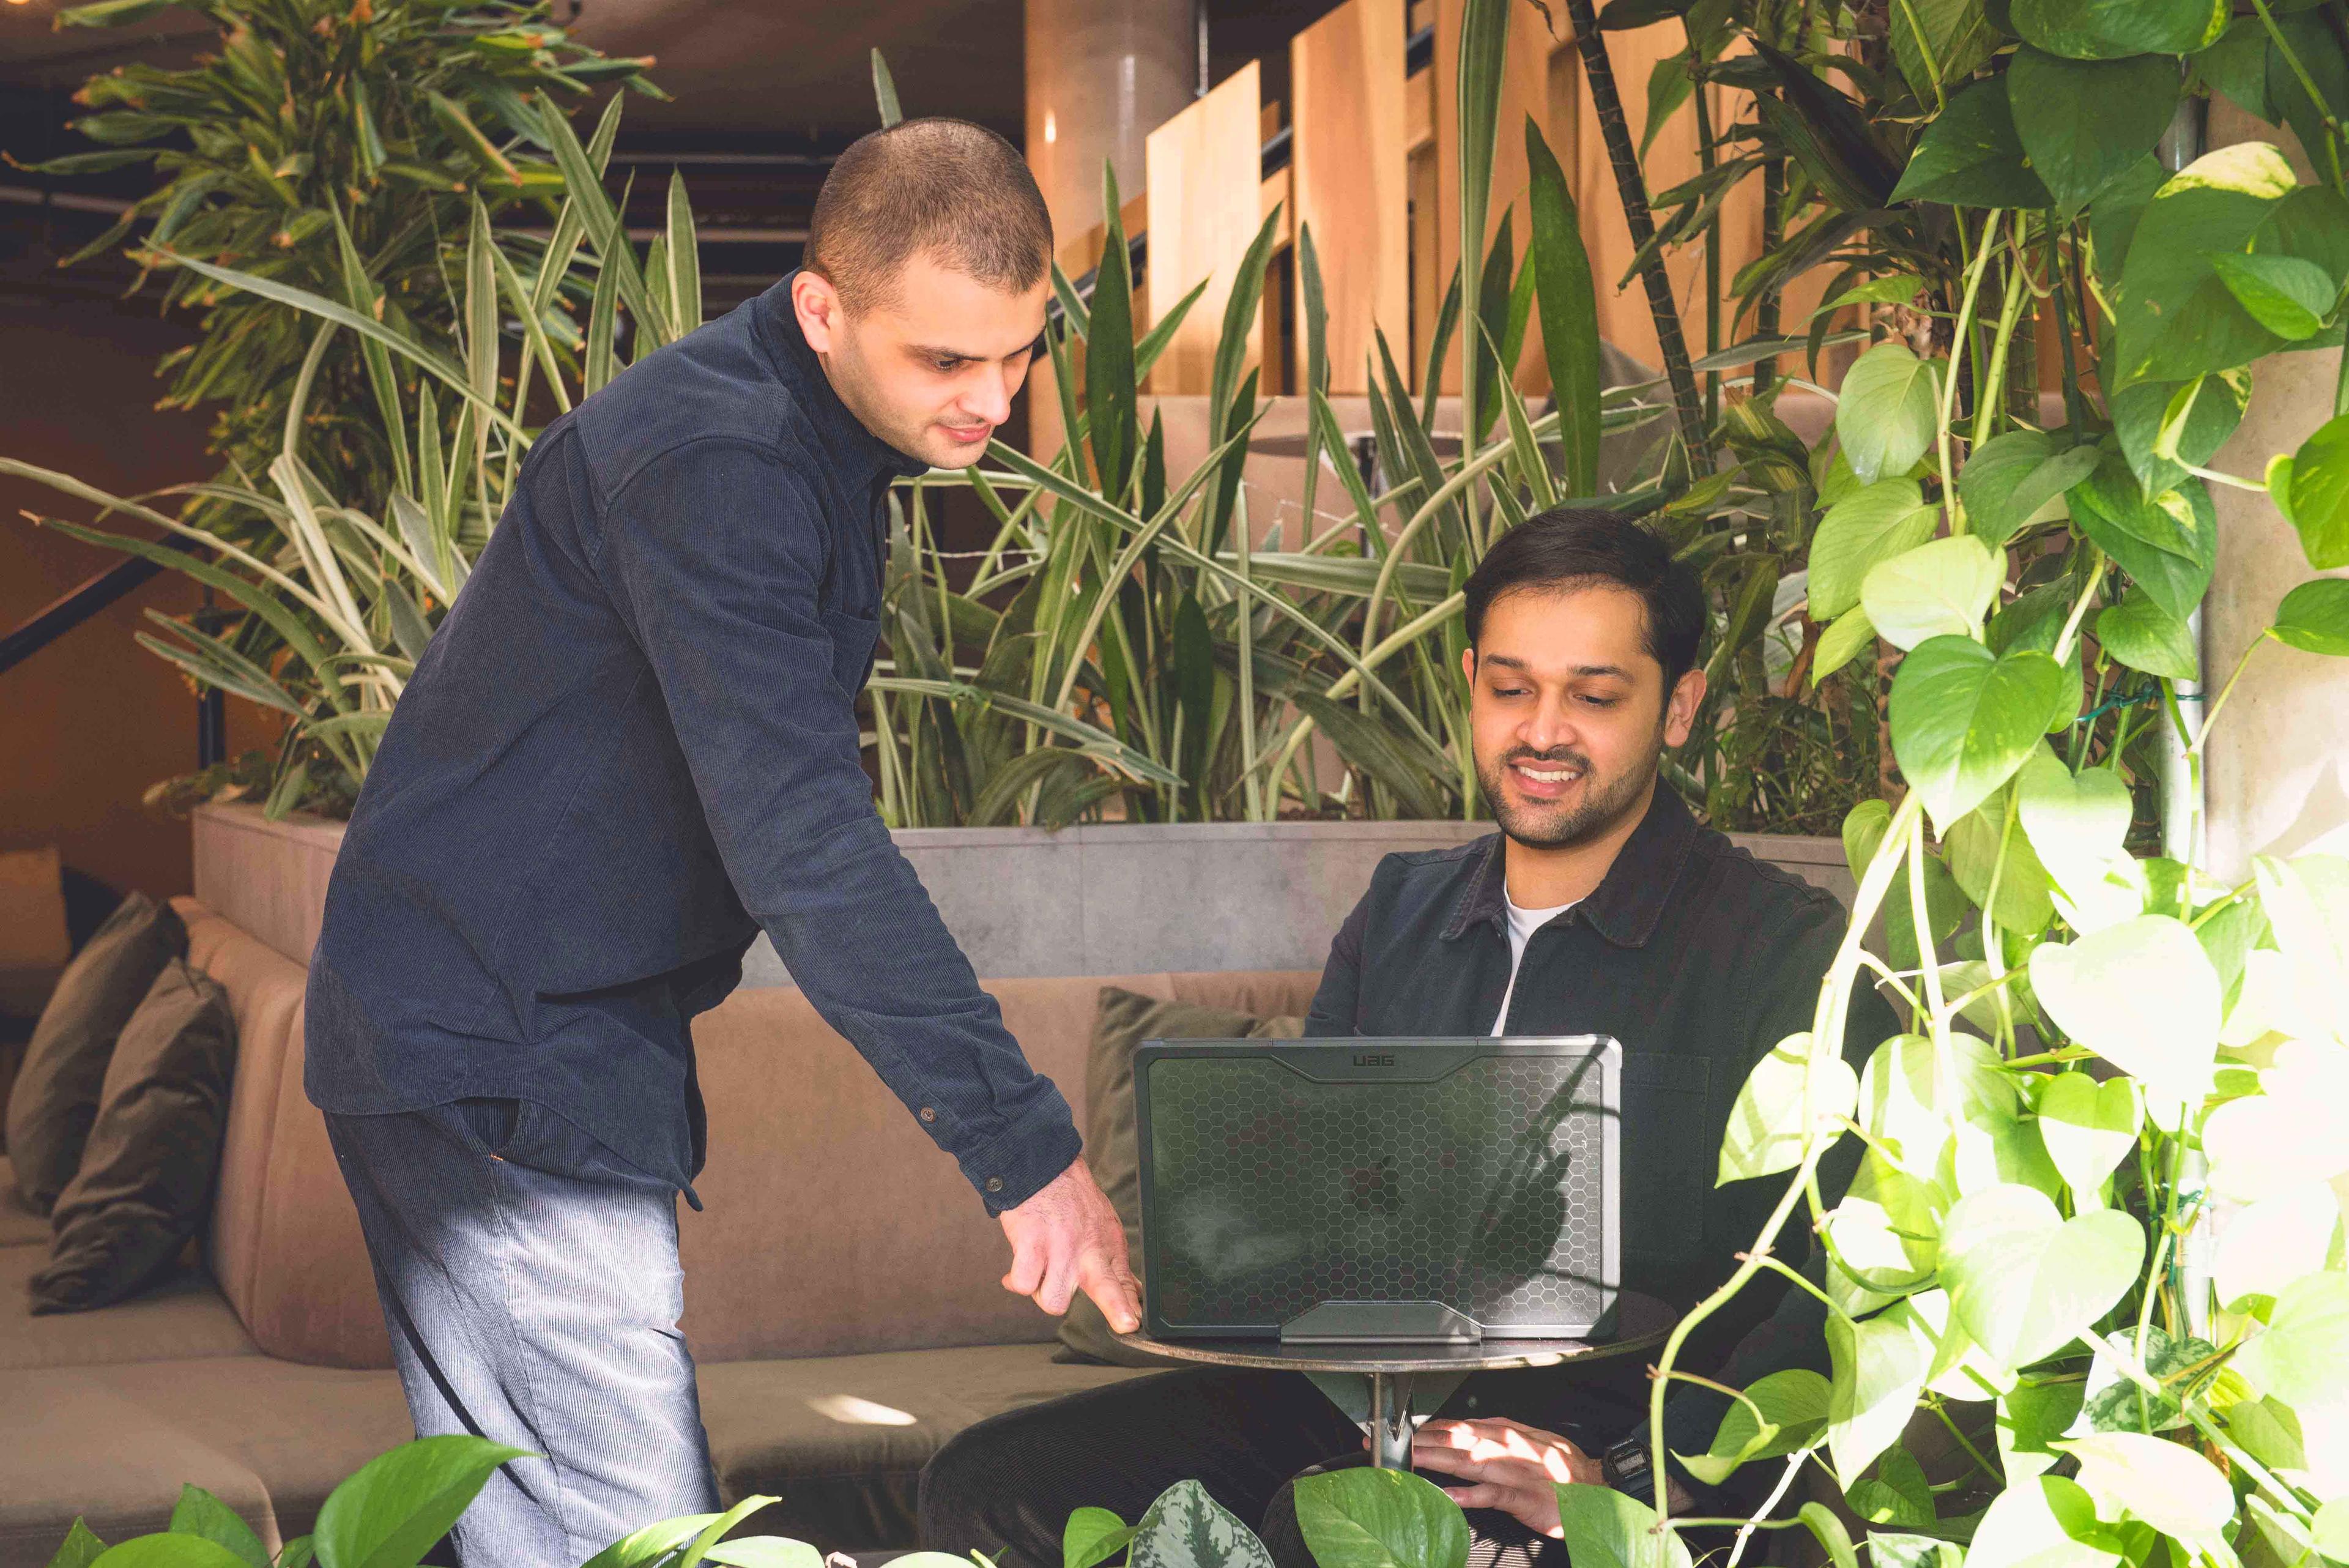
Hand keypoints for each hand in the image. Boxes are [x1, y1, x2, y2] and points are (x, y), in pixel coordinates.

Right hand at [998, 1158, 1140, 1334]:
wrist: (1041, 1168)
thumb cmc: (1071, 1201)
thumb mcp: (1103, 1228)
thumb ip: (1115, 1266)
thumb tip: (1134, 1294)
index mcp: (1106, 1248)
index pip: (1123, 1283)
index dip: (1128, 1307)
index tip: (1133, 1324)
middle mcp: (1086, 1250)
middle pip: (1106, 1288)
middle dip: (1116, 1308)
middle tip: (1125, 1322)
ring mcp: (1059, 1249)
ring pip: (1052, 1301)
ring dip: (1042, 1294)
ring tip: (1040, 1277)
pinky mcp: (1031, 1245)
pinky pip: (1022, 1285)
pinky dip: (1015, 1282)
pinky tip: (1013, 1274)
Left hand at [1405, 1418, 1601, 1536]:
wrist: (1596, 1486)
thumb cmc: (1562, 1466)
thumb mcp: (1529, 1437)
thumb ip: (1499, 1432)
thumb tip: (1467, 1427)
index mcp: (1505, 1432)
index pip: (1457, 1427)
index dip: (1426, 1429)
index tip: (1401, 1433)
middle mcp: (1505, 1448)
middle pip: (1454, 1441)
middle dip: (1420, 1443)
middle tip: (1389, 1447)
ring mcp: (1512, 1472)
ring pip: (1466, 1462)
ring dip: (1434, 1460)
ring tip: (1408, 1461)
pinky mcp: (1522, 1497)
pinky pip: (1490, 1495)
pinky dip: (1467, 1495)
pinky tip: (1445, 1495)